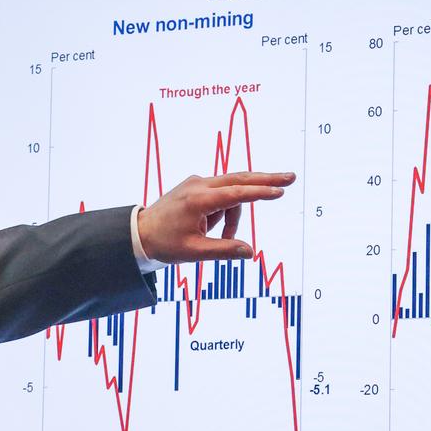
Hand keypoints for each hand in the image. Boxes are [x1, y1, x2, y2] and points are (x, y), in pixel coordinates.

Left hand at [136, 171, 294, 263]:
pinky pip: (221, 195)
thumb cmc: (164, 244)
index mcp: (199, 200)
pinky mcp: (196, 187)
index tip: (280, 191)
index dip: (260, 193)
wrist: (140, 233)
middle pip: (239, 179)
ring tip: (223, 238)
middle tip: (290, 178)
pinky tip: (212, 228)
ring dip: (235, 214)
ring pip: (231, 191)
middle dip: (266, 180)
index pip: (237, 193)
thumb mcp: (194, 252)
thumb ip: (223, 251)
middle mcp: (199, 185)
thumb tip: (250, 252)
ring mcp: (197, 183)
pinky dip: (226, 210)